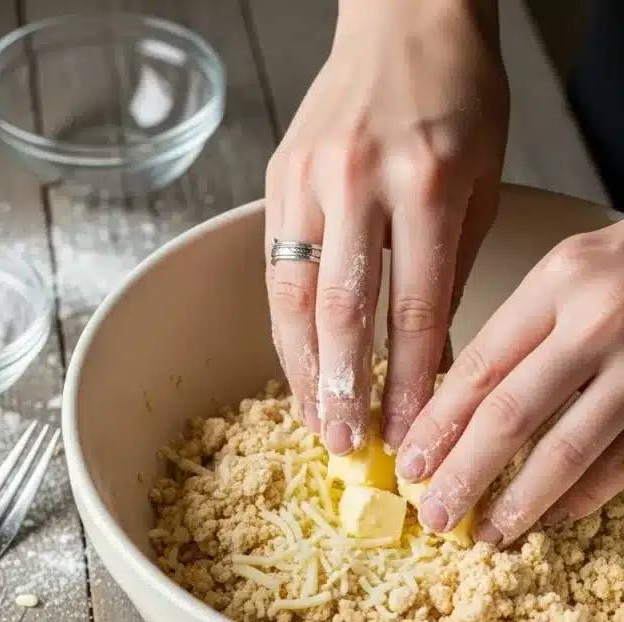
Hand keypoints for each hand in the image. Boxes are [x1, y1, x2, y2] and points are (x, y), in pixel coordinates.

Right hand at [265, 0, 508, 453]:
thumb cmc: (459, 98)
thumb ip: (450, 271)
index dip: (410, 382)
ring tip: (314, 420)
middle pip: (342, 311)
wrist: (405, 18)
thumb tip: (430, 357)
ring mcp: (310, 177)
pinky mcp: (279, 175)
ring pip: (293, 295)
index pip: (414, 309)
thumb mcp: (482, 184)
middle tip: (347, 443)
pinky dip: (286, 325)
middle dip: (344, 388)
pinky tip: (298, 364)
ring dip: (303, 368)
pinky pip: (276, 267)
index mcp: (426, 183)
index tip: (410, 432)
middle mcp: (359, 181)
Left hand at [397, 219, 623, 545]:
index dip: (438, 425)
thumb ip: (518, 330)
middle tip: (435, 514)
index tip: (411, 465)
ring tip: (488, 533)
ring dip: (521, 501)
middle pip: (511, 415)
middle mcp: (597, 322)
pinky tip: (551, 516)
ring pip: (567, 449)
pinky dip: (582, 496)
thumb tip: (452, 411)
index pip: (479, 368)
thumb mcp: (567, 272)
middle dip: (465, 473)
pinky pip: (618, 462)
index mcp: (558, 282)